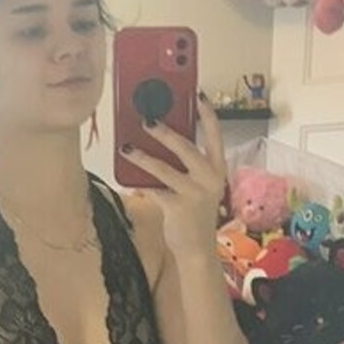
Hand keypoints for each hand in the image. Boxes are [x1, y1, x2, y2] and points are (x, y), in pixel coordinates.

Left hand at [122, 92, 227, 257]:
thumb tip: (161, 137)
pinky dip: (139, 181)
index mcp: (218, 169)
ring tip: (126, 147)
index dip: (207, 113)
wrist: (196, 250)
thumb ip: (186, 164)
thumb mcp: (198, 185)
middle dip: (165, 132)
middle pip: (186, 148)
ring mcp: (195, 194)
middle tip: (146, 119)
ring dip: (143, 156)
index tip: (198, 93)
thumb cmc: (193, 213)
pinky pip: (153, 189)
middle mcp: (210, 179)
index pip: (215, 135)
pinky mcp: (178, 207)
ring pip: (164, 168)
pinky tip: (126, 172)